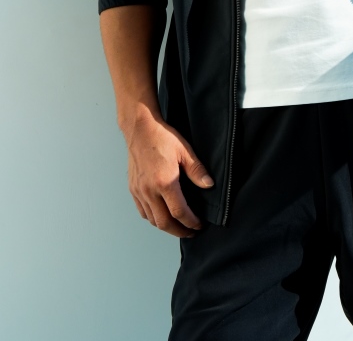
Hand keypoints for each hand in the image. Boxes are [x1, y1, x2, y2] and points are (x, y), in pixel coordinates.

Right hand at [124, 112, 213, 237]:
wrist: (140, 129)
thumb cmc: (162, 137)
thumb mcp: (185, 151)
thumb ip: (197, 171)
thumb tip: (209, 185)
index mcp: (165, 182)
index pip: (179, 212)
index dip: (191, 222)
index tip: (199, 225)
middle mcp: (150, 190)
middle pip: (164, 223)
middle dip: (179, 231)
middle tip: (190, 233)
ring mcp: (139, 191)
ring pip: (152, 220)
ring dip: (166, 227)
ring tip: (178, 226)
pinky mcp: (133, 189)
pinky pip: (143, 212)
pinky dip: (153, 219)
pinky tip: (162, 216)